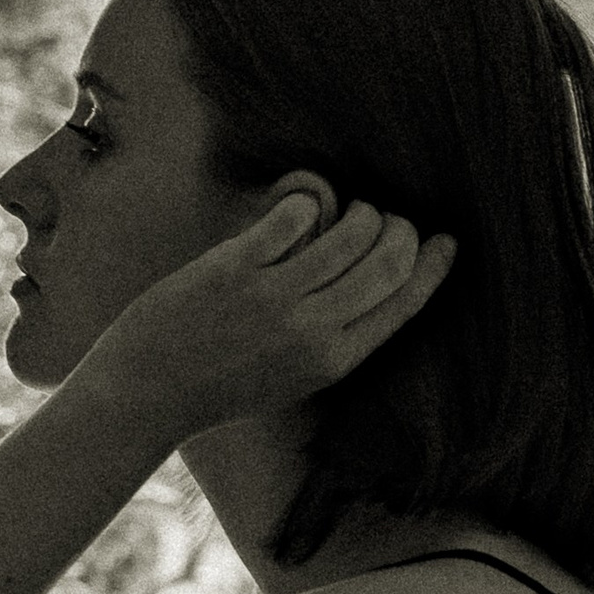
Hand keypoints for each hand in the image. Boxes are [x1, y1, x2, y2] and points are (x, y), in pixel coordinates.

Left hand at [77, 193, 457, 441]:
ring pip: (350, 231)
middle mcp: (313, 329)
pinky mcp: (236, 267)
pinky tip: (297, 206)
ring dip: (359, 209)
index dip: (433, 264)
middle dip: (400, 228)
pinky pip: (294, 216)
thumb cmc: (219, 386)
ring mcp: (274, 297)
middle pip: (389, 258)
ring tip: (349, 209)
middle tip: (389, 218)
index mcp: (334, 361)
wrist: (148, 392)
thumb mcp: (293, 378)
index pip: (406, 301)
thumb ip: (333, 338)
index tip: (445, 241)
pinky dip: (305, 201)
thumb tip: (371, 282)